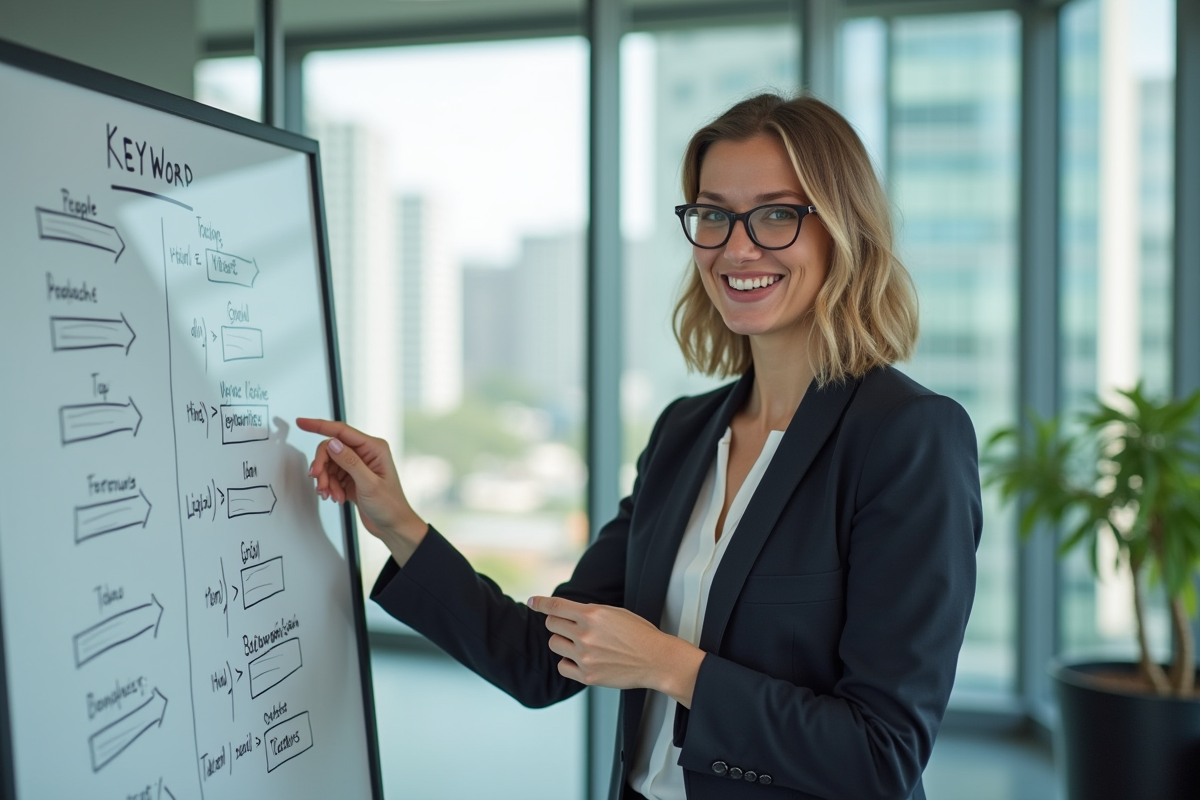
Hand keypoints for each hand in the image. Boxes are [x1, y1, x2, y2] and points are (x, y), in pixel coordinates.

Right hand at [295, 417, 426, 564]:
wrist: (393, 527)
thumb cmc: (390, 506)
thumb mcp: (369, 484)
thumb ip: (350, 462)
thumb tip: (332, 443)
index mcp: (374, 448)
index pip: (341, 431)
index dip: (319, 425)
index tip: (301, 422)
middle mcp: (365, 453)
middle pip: (331, 449)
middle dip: (322, 466)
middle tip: (319, 481)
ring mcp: (357, 465)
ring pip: (329, 464)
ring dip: (326, 481)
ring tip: (332, 495)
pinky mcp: (351, 477)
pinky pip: (332, 476)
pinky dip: (330, 487)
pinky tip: (336, 497)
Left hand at [526, 596, 704, 707]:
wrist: (656, 660)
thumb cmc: (640, 634)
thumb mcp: (615, 612)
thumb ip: (590, 612)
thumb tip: (569, 612)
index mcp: (593, 614)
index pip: (556, 606)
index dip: (540, 603)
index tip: (532, 601)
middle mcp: (585, 634)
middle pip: (552, 624)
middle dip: (557, 623)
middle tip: (569, 627)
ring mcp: (585, 656)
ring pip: (555, 644)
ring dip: (562, 642)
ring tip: (579, 644)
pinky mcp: (587, 676)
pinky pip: (562, 666)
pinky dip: (568, 662)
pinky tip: (581, 659)